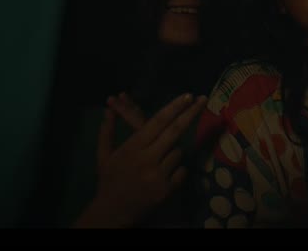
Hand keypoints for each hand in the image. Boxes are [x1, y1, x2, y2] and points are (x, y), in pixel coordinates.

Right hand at [74, 93, 206, 227]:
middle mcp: (147, 158)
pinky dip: (177, 170)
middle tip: (203, 99)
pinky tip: (164, 175)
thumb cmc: (109, 180)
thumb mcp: (104, 156)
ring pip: (179, 151)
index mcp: (132, 147)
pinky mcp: (167, 189)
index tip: (188, 96)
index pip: (157, 122)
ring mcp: (159, 174)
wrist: (112, 212)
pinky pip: (182, 170)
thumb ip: (106, 132)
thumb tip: (108, 110)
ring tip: (158, 161)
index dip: (174, 107)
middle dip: (190, 113)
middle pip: (175, 131)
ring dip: (173, 152)